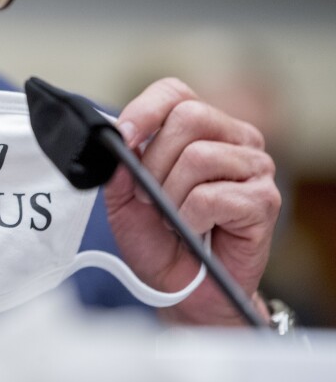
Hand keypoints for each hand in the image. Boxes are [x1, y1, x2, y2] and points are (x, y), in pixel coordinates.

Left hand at [104, 78, 280, 325]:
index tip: (124, 136)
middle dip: (154, 162)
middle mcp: (233, 139)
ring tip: (172, 218)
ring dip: (170, 196)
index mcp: (199, 129)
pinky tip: (193, 229)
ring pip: (199, 157)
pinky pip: (213, 196)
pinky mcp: (264, 201)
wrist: (183, 289)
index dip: (145, 109)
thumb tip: (119, 143)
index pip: (175, 92)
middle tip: (146, 197)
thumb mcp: (123, 202)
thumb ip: (119, 170)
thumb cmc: (160, 241)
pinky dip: (190, 217)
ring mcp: (254, 168)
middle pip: (189, 118)